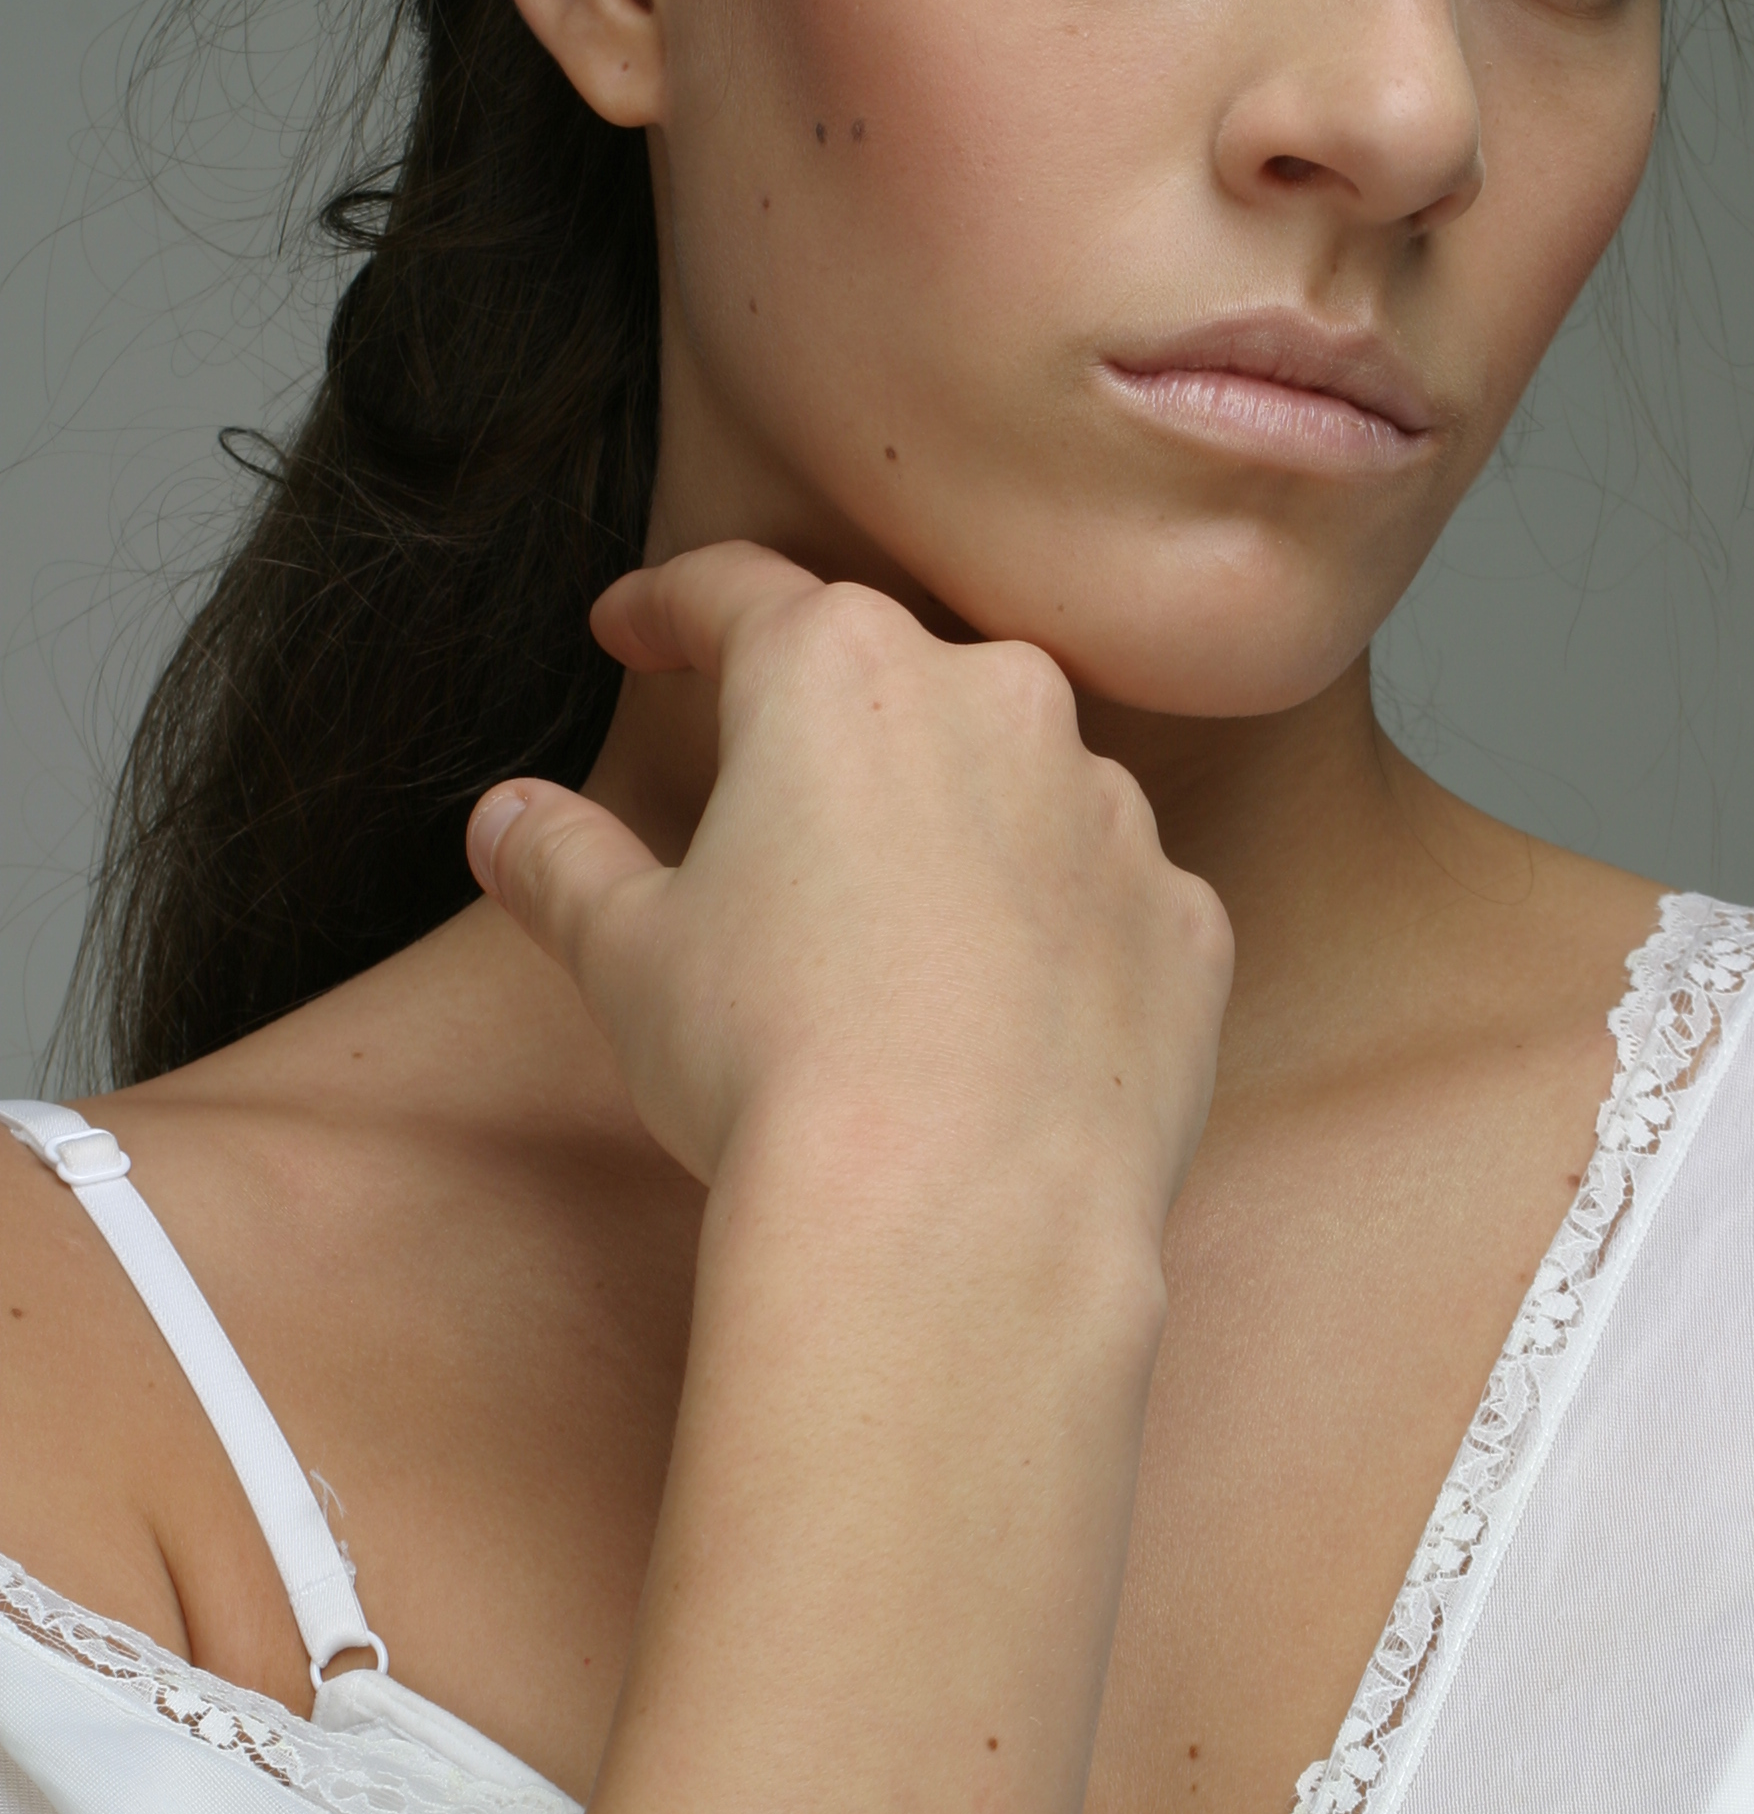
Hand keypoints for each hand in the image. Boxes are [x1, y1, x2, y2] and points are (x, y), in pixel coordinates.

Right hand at [467, 544, 1231, 1234]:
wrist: (960, 1218)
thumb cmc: (773, 1064)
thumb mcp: (627, 955)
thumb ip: (562, 862)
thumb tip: (505, 820)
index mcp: (841, 672)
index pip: (735, 596)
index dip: (668, 610)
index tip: (633, 628)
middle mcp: (998, 701)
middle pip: (895, 682)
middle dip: (830, 733)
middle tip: (768, 812)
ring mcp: (1111, 811)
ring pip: (1019, 786)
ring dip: (958, 835)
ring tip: (891, 950)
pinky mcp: (1187, 920)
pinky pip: (1106, 899)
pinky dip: (1056, 936)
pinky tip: (1004, 1019)